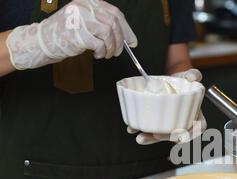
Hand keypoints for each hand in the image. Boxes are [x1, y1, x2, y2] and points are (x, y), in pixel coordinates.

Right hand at [6, 0, 136, 69]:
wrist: (43, 41)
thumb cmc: (66, 33)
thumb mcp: (85, 21)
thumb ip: (103, 23)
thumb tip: (128, 38)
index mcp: (88, 2)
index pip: (115, 13)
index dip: (126, 29)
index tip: (132, 41)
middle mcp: (84, 7)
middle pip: (114, 23)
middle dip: (120, 41)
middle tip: (117, 51)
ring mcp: (81, 20)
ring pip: (109, 33)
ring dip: (111, 48)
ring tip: (106, 53)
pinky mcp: (79, 34)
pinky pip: (100, 44)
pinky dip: (102, 52)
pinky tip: (97, 54)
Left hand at [128, 68, 206, 144]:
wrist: (170, 80)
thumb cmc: (183, 81)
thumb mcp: (190, 76)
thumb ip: (194, 74)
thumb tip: (192, 76)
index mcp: (197, 113)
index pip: (199, 127)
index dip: (191, 133)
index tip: (180, 135)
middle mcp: (184, 122)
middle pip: (178, 136)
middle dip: (166, 138)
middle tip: (155, 134)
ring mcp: (170, 125)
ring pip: (163, 136)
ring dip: (151, 139)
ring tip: (140, 137)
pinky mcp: (158, 123)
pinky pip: (150, 130)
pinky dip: (140, 130)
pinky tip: (132, 128)